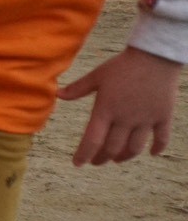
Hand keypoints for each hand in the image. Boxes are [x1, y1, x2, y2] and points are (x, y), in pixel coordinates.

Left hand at [60, 47, 180, 165]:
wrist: (154, 57)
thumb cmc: (122, 65)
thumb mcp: (97, 75)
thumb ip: (77, 88)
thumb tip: (57, 95)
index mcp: (106, 110)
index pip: (92, 140)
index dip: (84, 154)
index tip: (78, 164)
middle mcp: (125, 119)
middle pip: (112, 148)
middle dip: (102, 158)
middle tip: (96, 162)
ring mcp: (146, 120)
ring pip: (135, 147)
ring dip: (125, 157)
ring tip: (117, 159)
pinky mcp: (163, 117)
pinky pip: (161, 138)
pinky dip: (157, 148)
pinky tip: (152, 154)